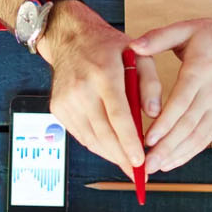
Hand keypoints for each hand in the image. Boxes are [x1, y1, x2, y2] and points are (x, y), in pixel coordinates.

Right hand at [41, 3, 152, 175]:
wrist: (69, 38)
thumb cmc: (109, 48)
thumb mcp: (139, 55)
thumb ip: (151, 83)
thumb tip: (153, 114)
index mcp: (104, 73)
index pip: (118, 115)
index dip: (129, 142)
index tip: (140, 161)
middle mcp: (81, 89)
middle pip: (103, 133)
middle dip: (121, 157)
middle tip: (139, 173)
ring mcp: (66, 100)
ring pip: (91, 138)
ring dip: (110, 155)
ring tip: (128, 166)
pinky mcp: (58, 108)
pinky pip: (80, 135)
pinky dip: (97, 146)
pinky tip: (112, 151)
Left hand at [129, 7, 211, 172]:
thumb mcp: (187, 28)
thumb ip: (158, 37)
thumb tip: (134, 46)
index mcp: (201, 71)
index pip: (181, 102)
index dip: (164, 124)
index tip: (147, 139)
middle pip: (188, 125)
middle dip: (166, 147)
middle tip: (146, 164)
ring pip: (197, 136)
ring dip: (176, 155)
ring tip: (155, 167)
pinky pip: (206, 138)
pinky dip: (189, 152)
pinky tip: (171, 162)